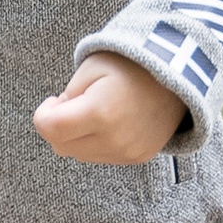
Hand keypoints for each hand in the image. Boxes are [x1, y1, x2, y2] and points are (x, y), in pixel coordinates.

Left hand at [34, 50, 186, 166]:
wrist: (178, 75)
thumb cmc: (129, 66)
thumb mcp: (90, 69)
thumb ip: (67, 98)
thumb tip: (57, 122)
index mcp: (99, 112)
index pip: (49, 129)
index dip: (44, 113)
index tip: (54, 100)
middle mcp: (114, 139)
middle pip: (61, 146)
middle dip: (59, 125)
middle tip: (74, 102)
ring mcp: (128, 151)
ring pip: (79, 154)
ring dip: (77, 136)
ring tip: (96, 110)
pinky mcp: (137, 157)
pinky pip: (101, 156)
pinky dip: (96, 142)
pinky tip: (110, 121)